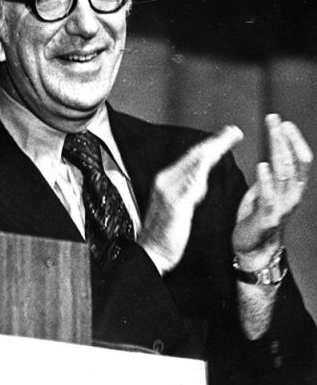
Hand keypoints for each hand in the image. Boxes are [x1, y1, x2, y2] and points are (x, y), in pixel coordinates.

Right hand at [139, 125, 243, 273]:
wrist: (151, 253)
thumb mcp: (178, 206)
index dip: (209, 145)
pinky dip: (202, 169)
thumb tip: (201, 180)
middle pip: (193, 156)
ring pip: (194, 164)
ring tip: (229, 139)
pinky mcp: (175, 203)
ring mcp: (168, 191)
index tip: (225, 135)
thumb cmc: (165, 233)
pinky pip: (191, 183)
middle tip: (234, 131)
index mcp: (165, 180)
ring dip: (213, 150)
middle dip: (215, 142)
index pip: (191, 158)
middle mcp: (165, 181)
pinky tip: (213, 162)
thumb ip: (189, 190)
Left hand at [232, 114, 311, 268]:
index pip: (300, 159)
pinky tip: (262, 165)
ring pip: (284, 175)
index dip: (293, 139)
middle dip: (284, 139)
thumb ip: (272, 172)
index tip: (283, 121)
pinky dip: (266, 180)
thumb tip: (274, 148)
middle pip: (293, 161)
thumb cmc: (258, 216)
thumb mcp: (266, 189)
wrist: (253, 247)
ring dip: (278, 152)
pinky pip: (269, 196)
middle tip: (275, 120)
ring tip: (272, 135)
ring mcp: (282, 206)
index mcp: (293, 187)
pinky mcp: (268, 217)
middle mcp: (292, 195)